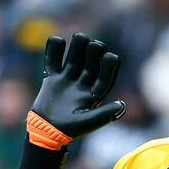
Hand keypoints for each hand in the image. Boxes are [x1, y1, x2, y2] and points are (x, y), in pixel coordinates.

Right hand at [13, 33, 123, 168]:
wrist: (46, 132)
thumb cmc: (70, 130)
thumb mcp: (89, 122)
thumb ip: (104, 114)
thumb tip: (122, 105)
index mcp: (94, 94)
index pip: (105, 76)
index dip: (109, 65)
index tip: (110, 56)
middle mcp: (83, 85)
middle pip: (90, 63)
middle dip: (93, 52)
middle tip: (93, 44)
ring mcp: (67, 80)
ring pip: (74, 58)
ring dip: (77, 47)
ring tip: (79, 36)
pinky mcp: (52, 79)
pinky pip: (53, 61)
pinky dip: (54, 50)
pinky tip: (57, 39)